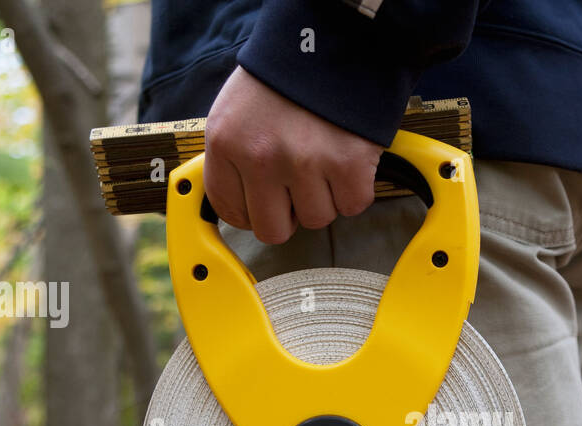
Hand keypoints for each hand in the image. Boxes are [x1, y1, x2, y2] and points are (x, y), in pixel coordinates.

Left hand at [203, 67, 382, 243]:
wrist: (337, 40)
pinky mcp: (347, 164)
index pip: (231, 211)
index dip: (253, 210)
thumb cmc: (286, 77)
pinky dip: (355, 188)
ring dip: (325, 197)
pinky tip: (347, 159)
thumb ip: (232, 157)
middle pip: (273, 230)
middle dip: (289, 213)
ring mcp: (305, 163)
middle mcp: (261, 157)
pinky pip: (352, 205)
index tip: (266, 200)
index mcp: (226, 142)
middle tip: (299, 184)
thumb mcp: (236, 110)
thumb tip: (241, 202)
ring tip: (324, 159)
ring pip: (317, 219)